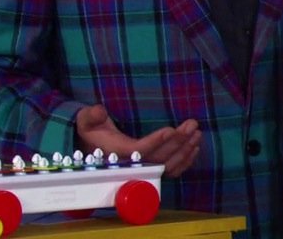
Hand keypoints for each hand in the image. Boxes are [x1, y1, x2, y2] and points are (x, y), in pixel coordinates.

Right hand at [75, 104, 201, 177]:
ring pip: (167, 165)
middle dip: (177, 142)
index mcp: (116, 153)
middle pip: (158, 158)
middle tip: (192, 125)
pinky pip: (170, 171)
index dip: (155, 141)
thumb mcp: (85, 120)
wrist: (91, 146)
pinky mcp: (150, 168)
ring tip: (196, 133)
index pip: (139, 150)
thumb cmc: (91, 131)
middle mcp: (131, 164)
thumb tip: (98, 111)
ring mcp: (142, 168)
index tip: (171, 129)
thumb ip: (90, 115)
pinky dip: (184, 162)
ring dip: (185, 151)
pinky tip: (194, 148)